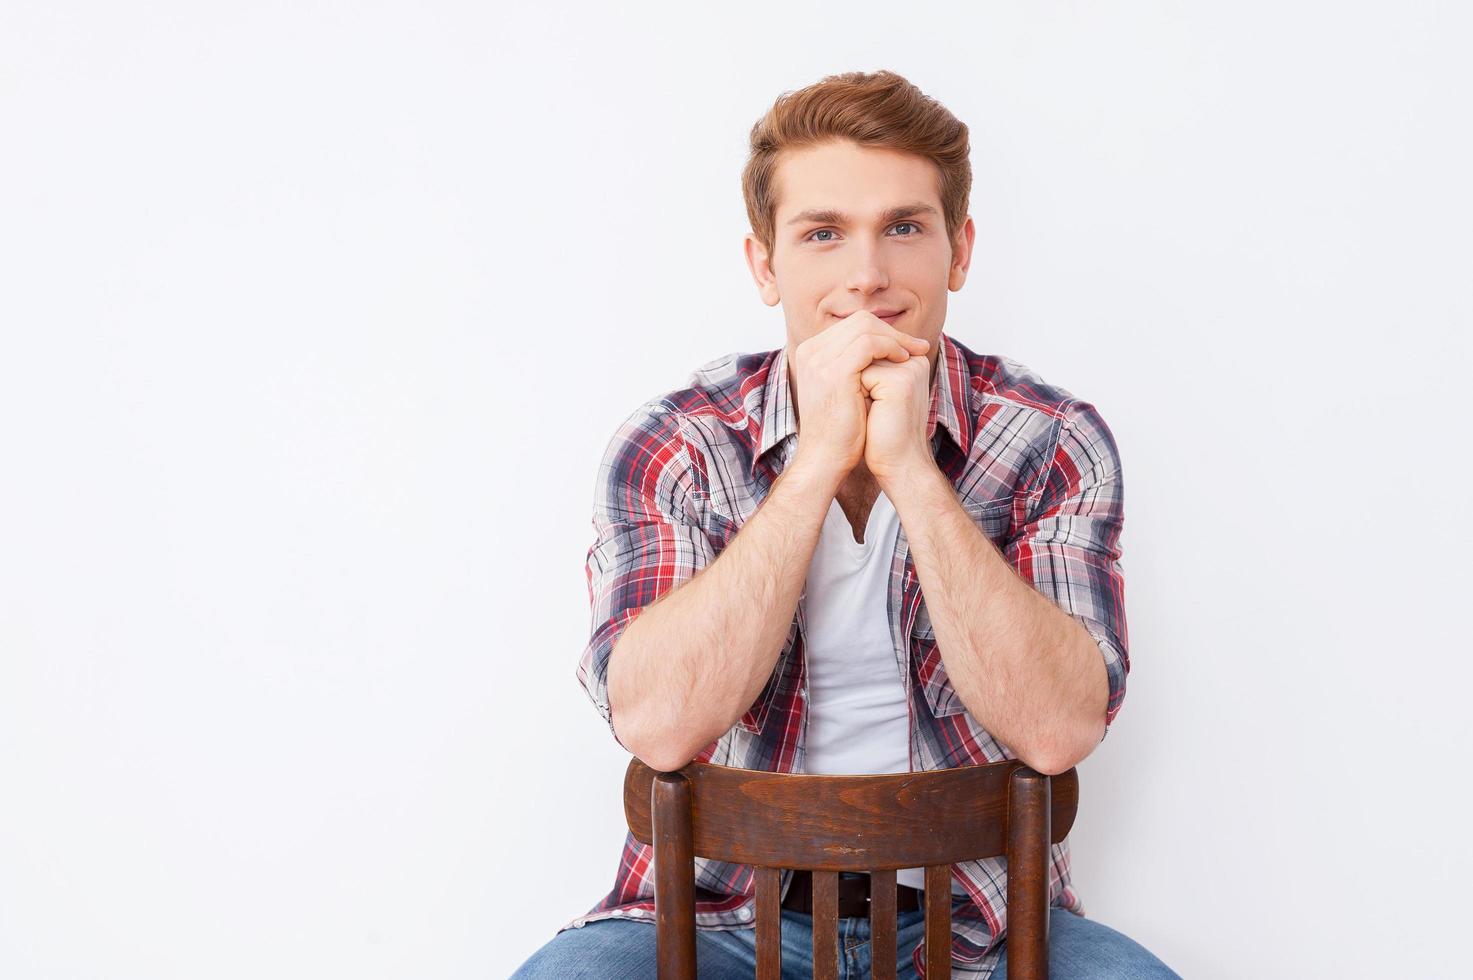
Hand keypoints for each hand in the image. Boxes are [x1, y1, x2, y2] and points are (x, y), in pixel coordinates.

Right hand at [788, 312, 929, 477]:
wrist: (825, 458)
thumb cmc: (840, 430)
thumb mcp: (845, 390)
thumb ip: (855, 366)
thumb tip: (883, 349)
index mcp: (811, 353)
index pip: (852, 325)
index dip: (884, 331)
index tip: (908, 345)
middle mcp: (811, 351)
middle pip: (859, 321)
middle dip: (893, 331)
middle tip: (917, 345)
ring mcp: (819, 360)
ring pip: (865, 327)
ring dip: (895, 338)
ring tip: (913, 353)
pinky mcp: (834, 372)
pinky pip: (868, 344)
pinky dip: (890, 347)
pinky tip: (903, 360)